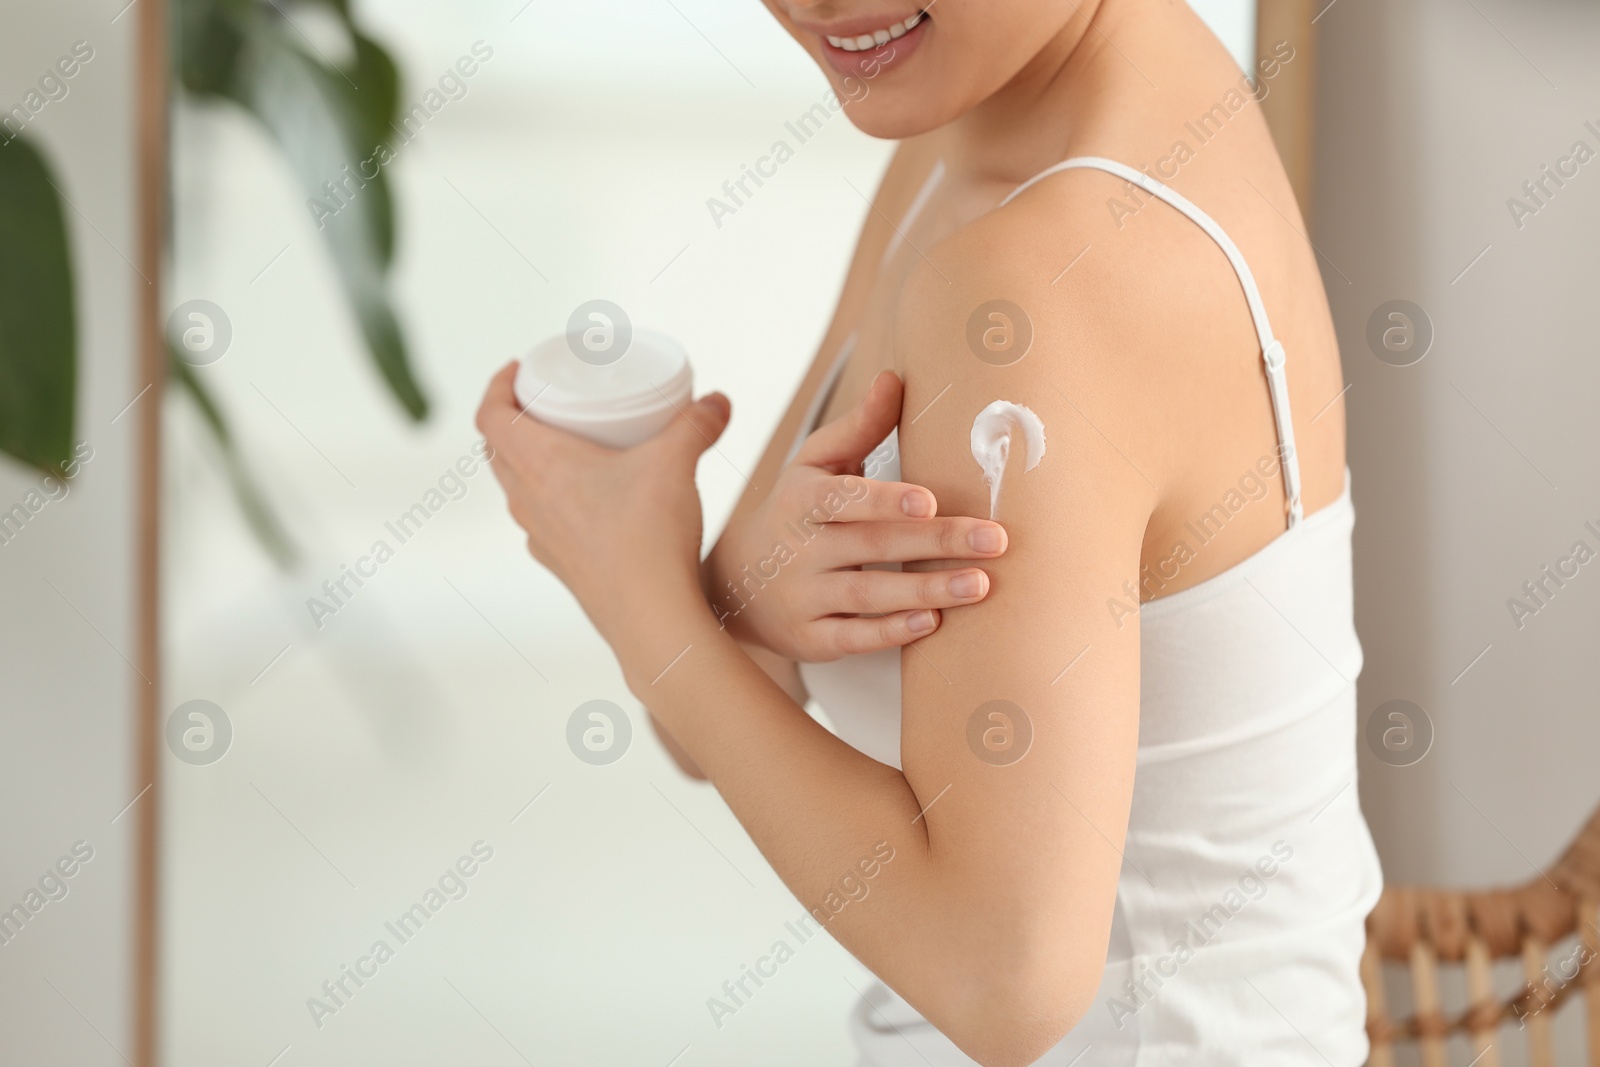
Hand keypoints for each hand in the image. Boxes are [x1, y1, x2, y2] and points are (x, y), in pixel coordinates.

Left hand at [474, 362, 730, 644]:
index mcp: (538, 464)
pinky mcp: (561, 566)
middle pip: (498, 451)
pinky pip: (543, 523)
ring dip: (531, 464)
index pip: (490, 416)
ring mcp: (540, 537)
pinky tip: (591, 503)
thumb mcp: (676, 463)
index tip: (516, 371)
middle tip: (546, 403)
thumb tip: (718, 401)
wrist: (650, 618)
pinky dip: (554, 503)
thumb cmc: (649, 536)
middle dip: (515, 421)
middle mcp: (527, 501)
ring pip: (518, 489)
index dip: (496, 387)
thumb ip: (697, 425)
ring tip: (570, 450)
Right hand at [705, 370, 1006, 661]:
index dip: (884, 500)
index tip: (929, 501)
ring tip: (980, 584)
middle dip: (936, 542)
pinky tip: (932, 623)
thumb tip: (894, 379)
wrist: (736, 582)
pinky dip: (891, 632)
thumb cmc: (796, 512)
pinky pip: (853, 638)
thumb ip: (857, 427)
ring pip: (868, 595)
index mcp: (802, 500)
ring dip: (925, 590)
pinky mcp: (810, 639)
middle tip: (994, 539)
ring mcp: (803, 598)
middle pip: (871, 545)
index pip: (843, 499)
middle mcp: (799, 550)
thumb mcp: (814, 465)